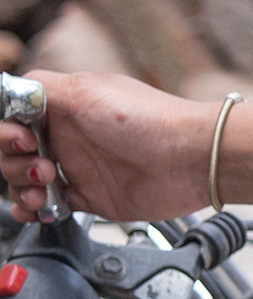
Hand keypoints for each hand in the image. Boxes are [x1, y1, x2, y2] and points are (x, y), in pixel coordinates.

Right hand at [0, 71, 212, 226]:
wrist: (189, 159)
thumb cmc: (149, 120)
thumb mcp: (87, 91)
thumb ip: (44, 88)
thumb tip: (12, 88)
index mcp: (65, 106)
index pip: (15, 117)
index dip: (9, 132)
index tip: (22, 141)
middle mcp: (69, 135)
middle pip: (15, 153)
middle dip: (15, 164)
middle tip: (43, 167)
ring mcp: (78, 167)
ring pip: (27, 181)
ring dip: (21, 190)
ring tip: (42, 192)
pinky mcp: (90, 197)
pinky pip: (49, 206)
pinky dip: (35, 210)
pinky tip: (38, 210)